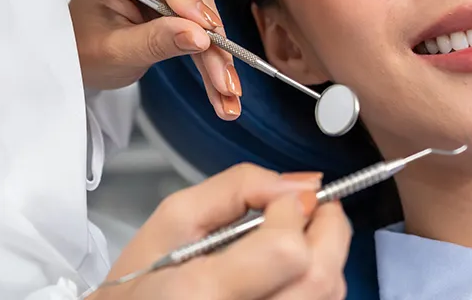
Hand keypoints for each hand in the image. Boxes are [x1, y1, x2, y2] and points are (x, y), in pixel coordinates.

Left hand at [69, 0, 241, 119]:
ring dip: (216, 52)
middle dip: (208, 34)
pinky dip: (211, 54)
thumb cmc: (82, 45)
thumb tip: (198, 37)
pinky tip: (223, 86)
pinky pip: (201, 21)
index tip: (200, 26)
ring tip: (227, 92)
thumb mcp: (113, 50)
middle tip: (222, 75)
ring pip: (203, 8)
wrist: (79, 54)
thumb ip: (154, 41)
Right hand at [94, 164, 350, 298]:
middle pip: (322, 277)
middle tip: (307, 206)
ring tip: (293, 235)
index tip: (282, 196)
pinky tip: (290, 270)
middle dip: (328, 227)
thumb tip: (299, 182)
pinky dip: (318, 282)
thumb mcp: (172, 218)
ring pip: (330, 294)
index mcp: (203, 295)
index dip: (294, 211)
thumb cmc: (141, 283)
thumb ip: (235, 189)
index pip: (286, 249)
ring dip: (325, 255)